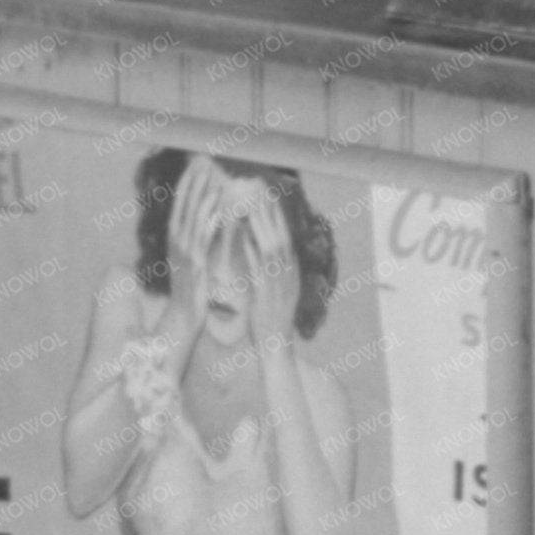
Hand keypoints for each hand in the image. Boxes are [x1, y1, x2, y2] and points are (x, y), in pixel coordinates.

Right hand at [161, 155, 227, 344]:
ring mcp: (184, 252)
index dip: (186, 183)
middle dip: (193, 184)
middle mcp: (176, 241)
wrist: (184, 314)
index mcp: (174, 237)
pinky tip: (219, 210)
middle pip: (184, 206)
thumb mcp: (190, 257)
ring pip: (193, 218)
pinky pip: (203, 238)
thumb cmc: (190, 285)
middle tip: (203, 163)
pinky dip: (210, 221)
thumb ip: (195, 237)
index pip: (178, 203)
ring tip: (213, 180)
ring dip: (203, 198)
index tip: (194, 165)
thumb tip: (207, 216)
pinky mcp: (196, 263)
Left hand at [236, 182, 300, 351]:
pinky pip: (259, 265)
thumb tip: (258, 244)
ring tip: (250, 205)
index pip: (286, 236)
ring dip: (261, 225)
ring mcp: (279, 282)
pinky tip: (243, 235)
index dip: (277, 215)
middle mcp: (288, 273)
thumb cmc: (271, 315)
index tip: (268, 194)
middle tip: (260, 190)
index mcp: (291, 271)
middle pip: (280, 236)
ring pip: (271, 247)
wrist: (276, 344)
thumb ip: (269, 267)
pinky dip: (252, 248)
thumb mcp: (275, 287)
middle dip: (270, 212)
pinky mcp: (266, 292)